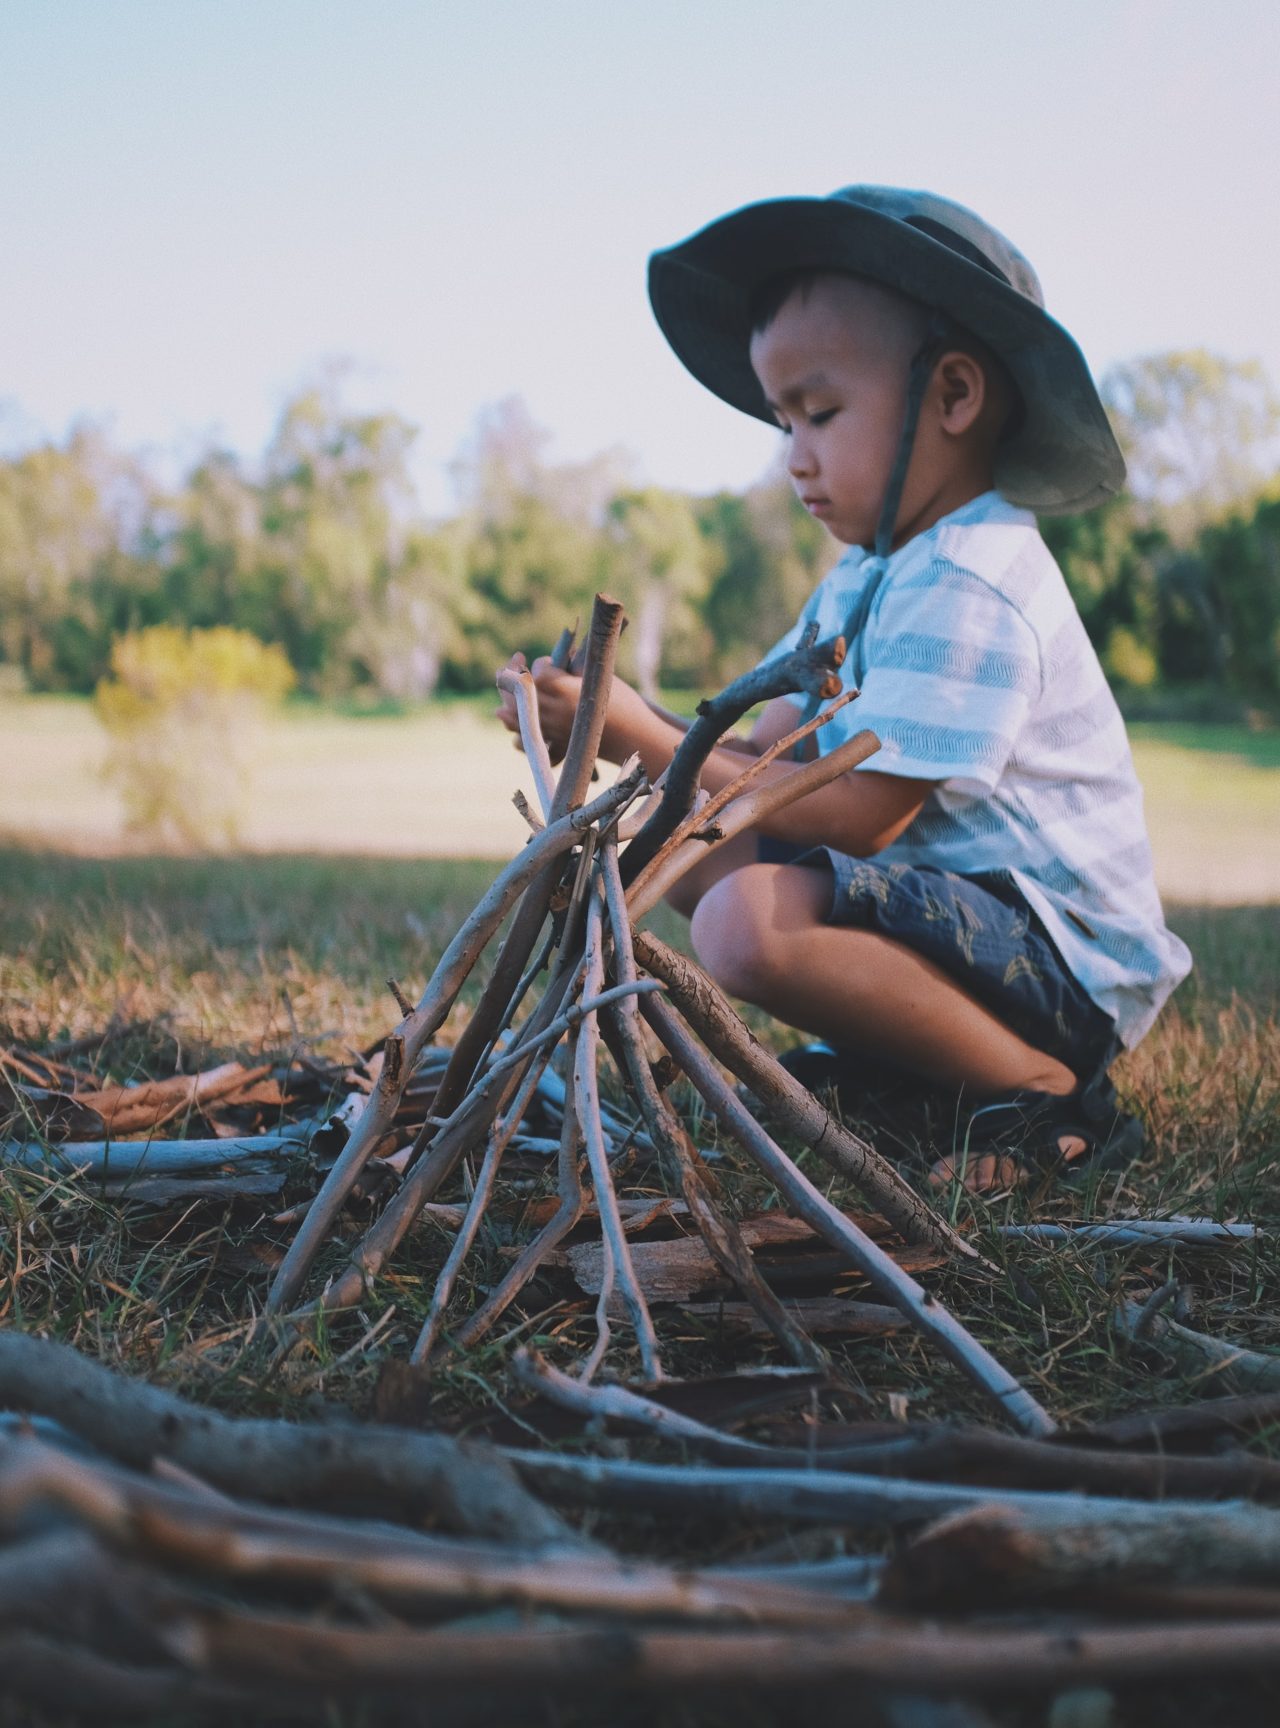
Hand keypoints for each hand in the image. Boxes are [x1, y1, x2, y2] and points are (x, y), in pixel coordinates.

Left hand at [494, 652, 655, 767]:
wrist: (633, 736)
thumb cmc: (621, 701)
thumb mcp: (597, 676)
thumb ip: (568, 668)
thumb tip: (542, 660)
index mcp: (564, 690)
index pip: (537, 671)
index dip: (540, 663)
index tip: (546, 661)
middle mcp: (553, 711)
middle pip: (516, 692)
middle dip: (511, 675)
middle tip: (515, 662)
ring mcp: (551, 731)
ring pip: (513, 717)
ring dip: (507, 702)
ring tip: (509, 691)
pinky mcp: (553, 746)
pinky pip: (522, 741)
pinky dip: (517, 730)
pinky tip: (517, 720)